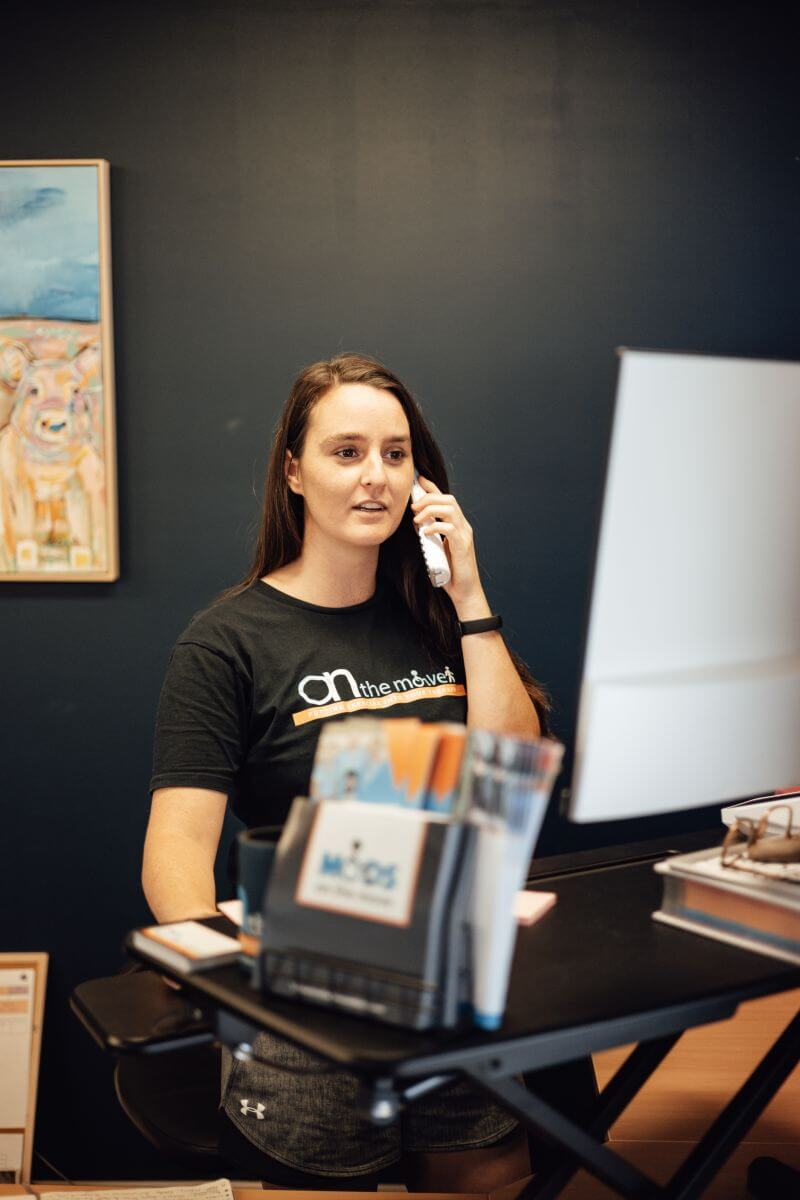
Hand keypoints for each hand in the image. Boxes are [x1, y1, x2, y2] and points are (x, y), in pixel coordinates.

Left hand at [410, 475, 485, 610]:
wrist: (464, 592)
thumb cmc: (450, 572)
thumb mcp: (436, 548)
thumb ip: (430, 534)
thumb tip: (416, 521)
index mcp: (457, 525)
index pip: (446, 499)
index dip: (433, 488)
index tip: (419, 481)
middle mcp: (463, 526)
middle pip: (448, 499)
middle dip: (428, 498)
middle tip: (413, 507)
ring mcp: (464, 535)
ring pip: (449, 509)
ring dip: (430, 510)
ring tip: (417, 520)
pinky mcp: (463, 546)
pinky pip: (449, 528)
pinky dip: (434, 527)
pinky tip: (425, 533)